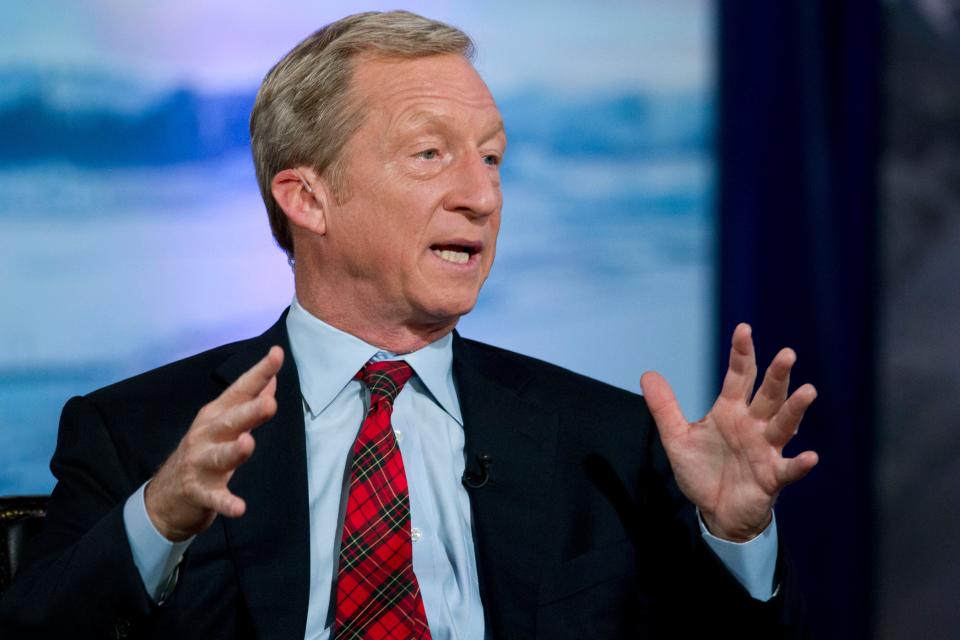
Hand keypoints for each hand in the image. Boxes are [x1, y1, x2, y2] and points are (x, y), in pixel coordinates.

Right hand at [145, 346, 283, 540]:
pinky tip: (240, 508)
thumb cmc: (202, 452)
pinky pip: (214, 498)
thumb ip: (247, 402)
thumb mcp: (223, 423)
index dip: (259, 372)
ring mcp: (200, 463)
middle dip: (249, 412)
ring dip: (234, 451)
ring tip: (247, 443)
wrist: (165, 497)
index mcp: (216, 415)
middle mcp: (207, 434)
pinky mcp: (198, 491)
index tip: (278, 354)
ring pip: (220, 456)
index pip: (241, 390)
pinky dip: (226, 503)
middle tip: (269, 404)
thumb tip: (271, 379)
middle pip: (231, 420)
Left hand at [639, 324, 817, 541]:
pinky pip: (788, 469)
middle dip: (777, 375)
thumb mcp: (677, 438)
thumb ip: (664, 407)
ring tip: (808, 391)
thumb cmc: (703, 471)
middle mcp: (753, 425)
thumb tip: (647, 374)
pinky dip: (799, 463)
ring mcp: (765, 450)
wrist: (715, 512)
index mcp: (731, 411)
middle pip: (768, 395)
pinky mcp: (772, 477)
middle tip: (787, 353)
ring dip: (795, 409)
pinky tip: (810, 456)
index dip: (741, 354)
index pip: (739, 376)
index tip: (744, 329)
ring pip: (784, 424)